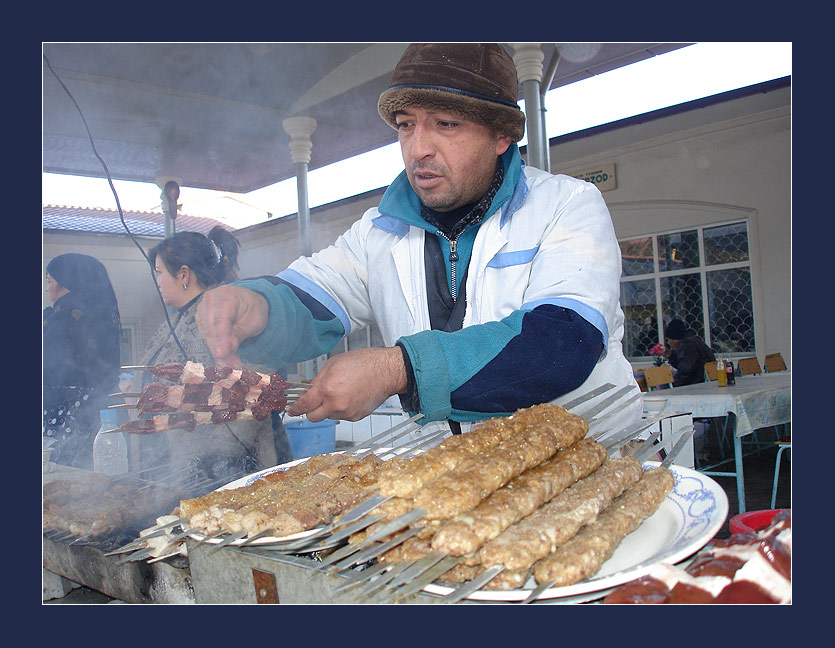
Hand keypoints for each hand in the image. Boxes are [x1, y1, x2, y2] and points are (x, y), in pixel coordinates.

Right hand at [195, 285, 269, 367]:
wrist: (248, 300)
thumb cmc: (254, 308)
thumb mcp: (254, 321)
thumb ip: (240, 333)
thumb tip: (228, 349)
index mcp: (226, 295)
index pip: (220, 320)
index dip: (220, 338)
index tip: (222, 354)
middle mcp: (210, 300)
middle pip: (212, 330)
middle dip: (222, 351)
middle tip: (234, 367)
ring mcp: (202, 310)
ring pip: (208, 336)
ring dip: (219, 353)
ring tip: (233, 365)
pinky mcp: (201, 320)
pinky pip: (207, 337)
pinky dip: (216, 349)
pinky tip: (226, 358)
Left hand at [287, 347, 407, 421]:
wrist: (386, 371)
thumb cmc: (364, 363)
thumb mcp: (334, 364)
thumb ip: (318, 379)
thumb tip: (308, 390)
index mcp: (327, 389)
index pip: (304, 405)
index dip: (295, 408)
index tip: (292, 409)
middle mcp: (336, 404)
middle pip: (313, 417)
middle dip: (310, 410)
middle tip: (314, 401)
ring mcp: (347, 413)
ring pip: (328, 416)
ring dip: (327, 408)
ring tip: (339, 392)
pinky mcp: (356, 417)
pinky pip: (341, 416)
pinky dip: (341, 409)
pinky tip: (349, 396)